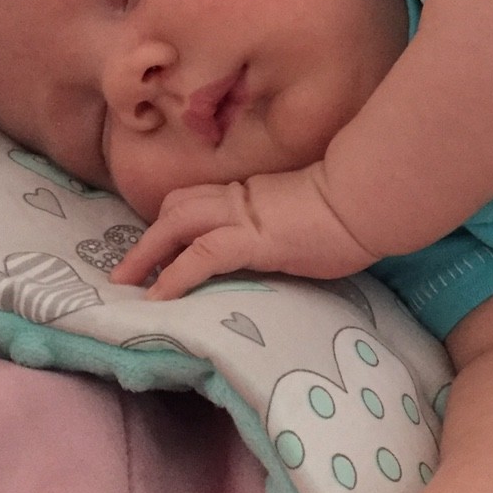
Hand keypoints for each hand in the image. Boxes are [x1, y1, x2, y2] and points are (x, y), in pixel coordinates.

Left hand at [109, 167, 376, 297]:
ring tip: (126, 284)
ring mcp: (243, 218)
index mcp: (255, 195)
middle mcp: (240, 200)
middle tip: (125, 270)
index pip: (203, 200)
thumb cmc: (354, 213)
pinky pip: (200, 256)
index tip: (160, 244)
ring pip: (176, 224)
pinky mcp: (251, 239)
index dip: (176, 219)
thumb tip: (292, 247)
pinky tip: (157, 297)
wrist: (367, 200)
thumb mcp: (313, 218)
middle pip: (178, 208)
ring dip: (146, 253)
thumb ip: (292, 227)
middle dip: (148, 238)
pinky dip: (173, 275)